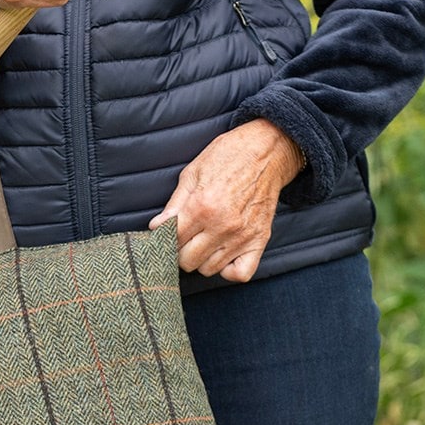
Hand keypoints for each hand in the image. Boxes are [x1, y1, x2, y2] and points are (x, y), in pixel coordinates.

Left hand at [148, 119, 305, 282]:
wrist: (268, 150)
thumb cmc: (227, 157)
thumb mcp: (192, 173)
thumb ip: (174, 205)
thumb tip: (156, 227)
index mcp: (202, 207)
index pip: (172, 241)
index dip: (167, 237)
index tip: (170, 231)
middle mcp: (223, 226)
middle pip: (188, 261)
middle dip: (182, 251)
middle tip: (187, 237)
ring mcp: (242, 236)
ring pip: (209, 269)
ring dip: (203, 259)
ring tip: (206, 241)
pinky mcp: (259, 240)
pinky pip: (240, 274)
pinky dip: (229, 270)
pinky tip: (224, 255)